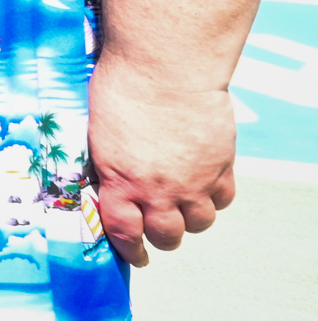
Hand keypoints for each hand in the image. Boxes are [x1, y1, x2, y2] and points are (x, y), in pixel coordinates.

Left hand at [87, 59, 236, 266]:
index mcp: (120, 181)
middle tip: (157, 226)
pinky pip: (224, 198)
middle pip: (168, 236)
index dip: (129, 249)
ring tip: (182, 203)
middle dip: (160, 235)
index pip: (124, 232)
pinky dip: (215, 196)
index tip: (134, 254)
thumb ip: (107, 162)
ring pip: (200, 222)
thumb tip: (106, 177)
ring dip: (189, 217)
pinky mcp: (221, 165)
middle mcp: (159, 190)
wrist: (164, 66)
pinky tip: (204, 183)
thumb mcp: (97, 130)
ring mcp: (194, 180)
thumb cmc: (120, 88)